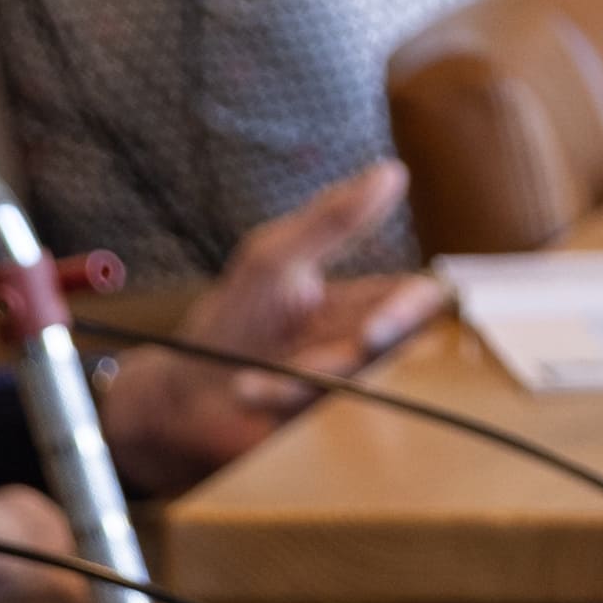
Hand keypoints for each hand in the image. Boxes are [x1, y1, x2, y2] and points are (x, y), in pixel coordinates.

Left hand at [113, 158, 435, 476]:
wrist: (181, 393)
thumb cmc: (232, 318)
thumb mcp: (274, 258)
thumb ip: (332, 219)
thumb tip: (392, 170)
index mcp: (369, 303)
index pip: (422, 301)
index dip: (414, 313)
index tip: (378, 326)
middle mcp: (373, 352)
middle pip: (408, 353)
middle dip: (361, 359)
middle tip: (332, 358)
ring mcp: (355, 395)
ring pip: (366, 391)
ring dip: (304, 383)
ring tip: (254, 378)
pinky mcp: (332, 432)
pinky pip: (333, 424)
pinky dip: (282, 406)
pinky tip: (247, 392)